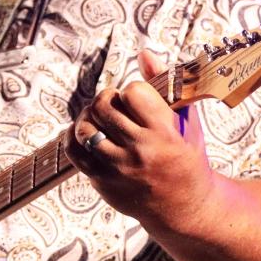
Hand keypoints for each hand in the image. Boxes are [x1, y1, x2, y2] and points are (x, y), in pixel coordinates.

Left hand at [65, 50, 218, 233]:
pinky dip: (73, 136)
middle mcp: (140, 151)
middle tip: (114, 103)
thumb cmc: (186, 158)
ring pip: (85, 128)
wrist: (183, 207)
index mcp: (164, 134)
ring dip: (88, 116)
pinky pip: (74, 152)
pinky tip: (85, 132)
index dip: (133, 90)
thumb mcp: (186, 122)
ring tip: (99, 117)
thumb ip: (165, 85)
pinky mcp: (102, 182)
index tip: (138, 99)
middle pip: (104, 107)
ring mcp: (118, 169)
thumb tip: (144, 53)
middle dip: (107, 98)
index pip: (133, 92)